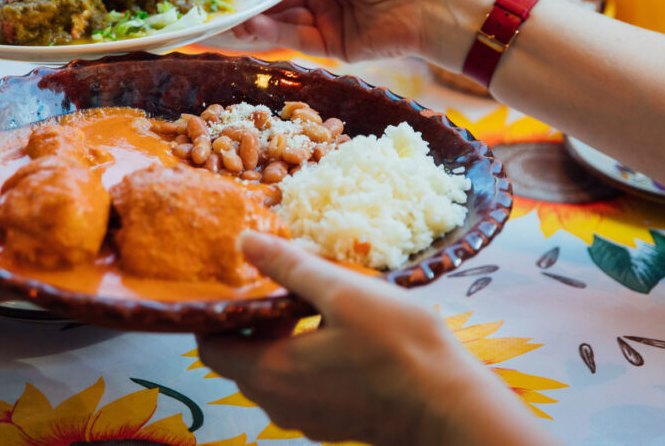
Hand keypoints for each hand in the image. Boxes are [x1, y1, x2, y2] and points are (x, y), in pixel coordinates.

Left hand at [197, 232, 555, 445]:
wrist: (453, 406)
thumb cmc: (400, 346)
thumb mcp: (343, 291)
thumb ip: (289, 266)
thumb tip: (244, 242)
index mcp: (272, 373)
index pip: (211, 348)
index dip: (216, 313)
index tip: (238, 282)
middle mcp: (280, 404)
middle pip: (241, 359)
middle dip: (253, 320)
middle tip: (280, 284)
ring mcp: (308, 418)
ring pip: (272, 373)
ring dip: (280, 337)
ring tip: (312, 301)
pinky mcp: (334, 421)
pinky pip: (300, 386)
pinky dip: (302, 357)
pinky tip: (336, 331)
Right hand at [232, 0, 509, 69]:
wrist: (425, 0)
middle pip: (276, 0)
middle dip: (247, 5)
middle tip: (214, 9)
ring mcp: (325, 20)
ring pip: (280, 22)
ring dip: (253, 22)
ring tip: (225, 21)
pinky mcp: (331, 47)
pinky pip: (295, 40)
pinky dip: (272, 34)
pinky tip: (251, 27)